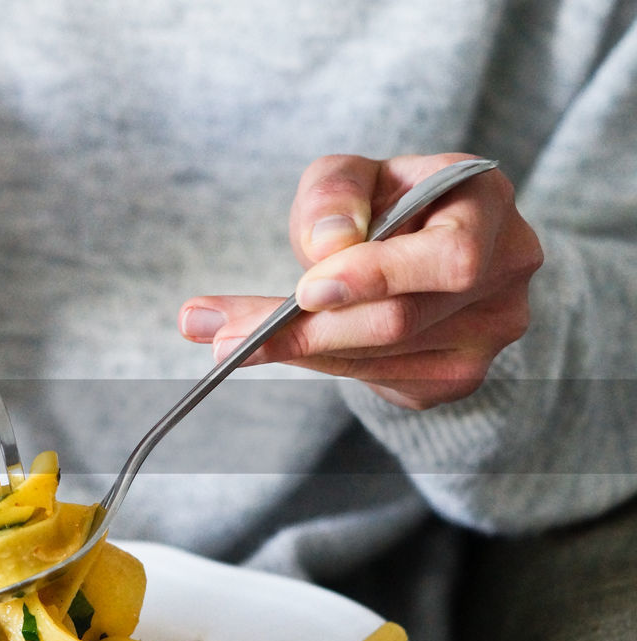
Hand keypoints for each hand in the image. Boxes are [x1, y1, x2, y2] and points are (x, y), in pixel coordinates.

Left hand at [179, 154, 543, 409]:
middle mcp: (506, 269)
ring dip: (294, 351)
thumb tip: (328, 245)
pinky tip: (277, 347)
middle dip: (304, 330)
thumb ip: (334, 192)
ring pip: (378, 356)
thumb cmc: (379, 204)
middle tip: (220, 334)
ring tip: (219, 337)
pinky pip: (376, 379)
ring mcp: (489, 332)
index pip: (449, 256)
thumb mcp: (347, 176)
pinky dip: (319, 363)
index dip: (377, 277)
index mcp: (487, 202)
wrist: (410, 253)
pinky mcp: (457, 376)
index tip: (305, 290)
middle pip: (400, 320)